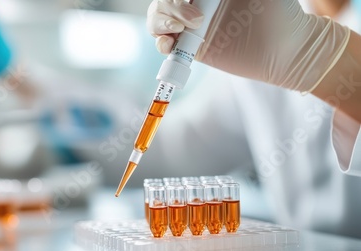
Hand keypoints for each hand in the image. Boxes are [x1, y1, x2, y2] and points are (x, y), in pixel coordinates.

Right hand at [147, 0, 350, 92]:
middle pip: (164, 0)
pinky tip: (170, 44)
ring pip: (158, 18)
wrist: (287, 51)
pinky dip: (159, 41)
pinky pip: (163, 42)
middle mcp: (198, 3)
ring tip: (181, 31)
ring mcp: (191, 25)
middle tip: (197, 20)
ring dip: (161, 21)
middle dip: (172, 6)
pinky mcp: (191, 48)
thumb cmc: (281, 13)